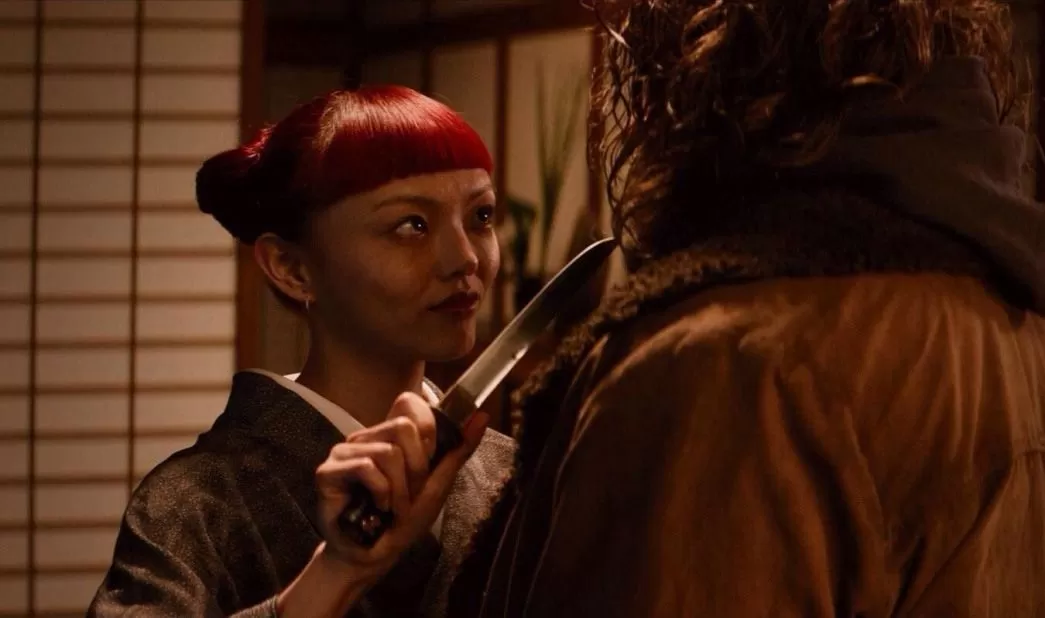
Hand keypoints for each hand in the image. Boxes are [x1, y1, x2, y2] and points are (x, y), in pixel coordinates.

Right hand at [315, 392, 488, 574]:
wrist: (374, 555)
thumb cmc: (403, 521)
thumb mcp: (439, 485)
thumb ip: (458, 450)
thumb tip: (482, 416)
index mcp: (390, 435)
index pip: (409, 402)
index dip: (427, 429)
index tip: (428, 462)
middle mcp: (366, 437)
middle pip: (404, 428)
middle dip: (417, 469)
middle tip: (410, 494)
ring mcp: (344, 451)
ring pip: (388, 452)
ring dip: (400, 490)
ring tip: (394, 508)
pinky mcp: (328, 471)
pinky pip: (365, 467)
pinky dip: (382, 493)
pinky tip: (378, 508)